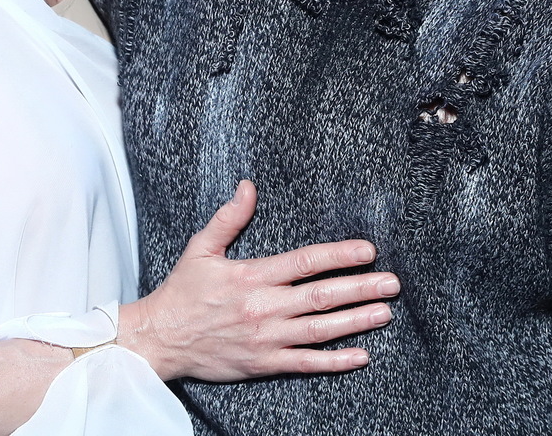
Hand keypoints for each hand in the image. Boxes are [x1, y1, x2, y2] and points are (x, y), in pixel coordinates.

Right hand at [118, 181, 397, 381]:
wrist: (159, 339)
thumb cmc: (181, 293)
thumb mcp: (201, 248)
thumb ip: (229, 218)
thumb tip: (249, 187)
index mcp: (252, 276)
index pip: (305, 261)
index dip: (340, 255)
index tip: (368, 250)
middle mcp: (263, 307)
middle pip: (321, 296)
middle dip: (361, 288)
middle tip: (392, 283)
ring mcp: (266, 338)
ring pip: (320, 330)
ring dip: (355, 321)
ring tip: (385, 313)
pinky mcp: (263, 363)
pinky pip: (305, 363)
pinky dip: (335, 362)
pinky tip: (361, 355)